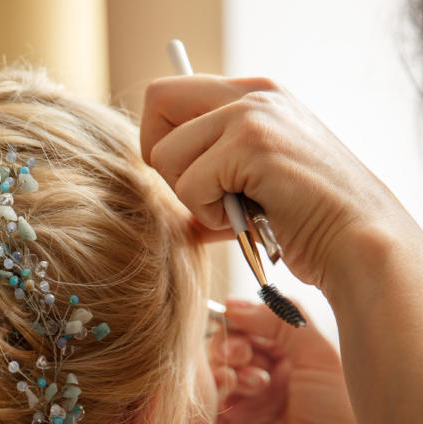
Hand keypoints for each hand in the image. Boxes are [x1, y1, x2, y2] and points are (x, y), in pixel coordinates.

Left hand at [140, 75, 416, 288]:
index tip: (187, 176)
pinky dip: (209, 215)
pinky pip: (189, 186)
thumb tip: (156, 169)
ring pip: (165, 154)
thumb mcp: (250, 178)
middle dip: (162, 160)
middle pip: (157, 101)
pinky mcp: (252, 144)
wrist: (355, 240)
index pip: (169, 95)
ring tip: (235, 210)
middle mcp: (251, 95)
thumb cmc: (302, 220)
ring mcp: (252, 114)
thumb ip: (210, 163)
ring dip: (191, 198)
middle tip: (202, 192)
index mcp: (252, 96)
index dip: (161, 140)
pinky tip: (247, 219)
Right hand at [209, 300, 375, 423]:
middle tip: (243, 351)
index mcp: (292, 368)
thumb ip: (279, 319)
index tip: (237, 314)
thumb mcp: (319, 355)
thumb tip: (233, 303)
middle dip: (231, 343)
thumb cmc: (343, 423)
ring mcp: (240, 414)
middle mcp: (264, 390)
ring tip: (248, 378)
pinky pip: (199, 406)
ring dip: (224, 365)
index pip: (252, 331)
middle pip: (226, 350)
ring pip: (210, 373)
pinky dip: (210, 389)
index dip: (242, 320)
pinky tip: (229, 389)